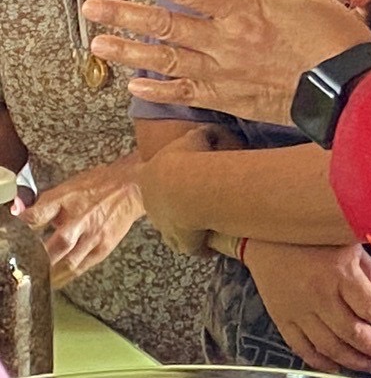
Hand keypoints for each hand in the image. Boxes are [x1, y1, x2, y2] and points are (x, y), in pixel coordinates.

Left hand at [16, 158, 141, 285]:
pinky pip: (82, 266)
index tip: (12, 235)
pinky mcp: (104, 247)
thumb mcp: (66, 188)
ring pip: (68, 262)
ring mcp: (94, 236)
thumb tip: (17, 213)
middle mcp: (81, 220)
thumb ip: (42, 204)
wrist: (132, 187)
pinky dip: (67, 276)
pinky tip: (56, 281)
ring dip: (50, 274)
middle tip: (23, 268)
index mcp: (67, 201)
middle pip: (55, 245)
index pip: (37, 216)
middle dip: (37, 259)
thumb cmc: (97, 186)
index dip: (22, 226)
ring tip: (36, 281)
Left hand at [83, 0, 370, 124]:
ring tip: (98, 44)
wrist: (353, 90)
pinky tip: (135, 85)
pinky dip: (158, 90)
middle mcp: (226, 41)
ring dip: (128, 51)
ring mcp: (226, 73)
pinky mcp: (232, 100)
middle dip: (123, 13)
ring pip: (166, 59)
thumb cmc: (340, 41)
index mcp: (244, 11)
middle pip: (163, 24)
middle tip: (91, 7)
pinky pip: (187, 92)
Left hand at [137, 124, 243, 255]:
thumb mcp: (197, 138)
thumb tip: (210, 130)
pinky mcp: (179, 241)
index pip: (154, 181)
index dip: (170, 183)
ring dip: (190, 229)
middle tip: (198, 207)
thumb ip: (202, 135)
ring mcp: (163, 224)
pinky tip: (215, 244)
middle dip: (177, 207)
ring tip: (209, 228)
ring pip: (176, 229)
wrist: (189, 188)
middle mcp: (151, 202)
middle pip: (161, 207)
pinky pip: (193, 247)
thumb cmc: (191, 160)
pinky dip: (202, 246)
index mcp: (149, 176)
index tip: (183, 184)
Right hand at [242, 240, 370, 373]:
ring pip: (329, 346)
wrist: (266, 235)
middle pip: (352, 333)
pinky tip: (337, 369)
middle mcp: (319, 296)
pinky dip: (320, 363)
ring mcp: (298, 311)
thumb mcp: (353, 248)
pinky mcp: (281, 319)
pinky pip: (301, 348)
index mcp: (341, 274)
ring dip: (353, 361)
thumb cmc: (318, 238)